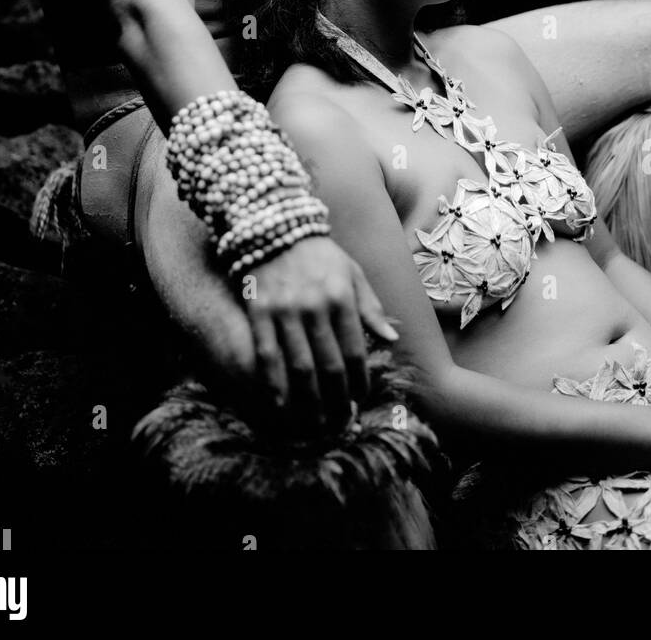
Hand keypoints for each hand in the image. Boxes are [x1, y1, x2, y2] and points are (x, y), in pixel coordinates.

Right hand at [242, 237, 397, 428]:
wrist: (275, 228)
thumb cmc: (320, 255)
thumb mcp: (352, 273)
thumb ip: (370, 307)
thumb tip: (391, 338)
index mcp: (342, 297)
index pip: (355, 350)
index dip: (359, 380)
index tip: (360, 398)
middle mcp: (315, 305)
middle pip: (329, 364)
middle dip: (337, 398)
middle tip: (339, 421)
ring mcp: (285, 310)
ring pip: (300, 365)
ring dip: (309, 399)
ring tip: (315, 422)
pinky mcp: (259, 312)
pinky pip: (267, 355)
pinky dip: (274, 383)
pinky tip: (280, 404)